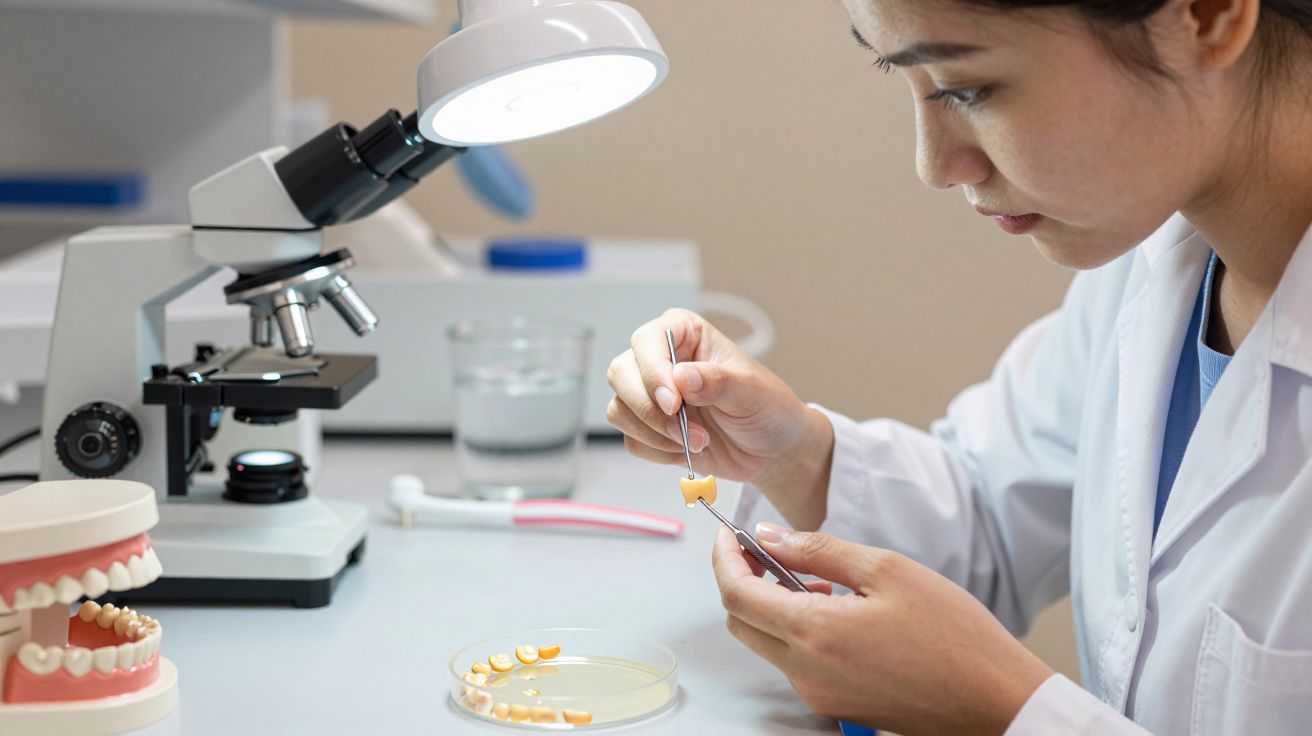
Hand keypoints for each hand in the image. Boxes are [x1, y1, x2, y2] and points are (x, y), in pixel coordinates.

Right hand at [606, 310, 832, 524]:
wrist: (773, 450)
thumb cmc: (768, 408)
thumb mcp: (751, 392)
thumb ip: (717, 382)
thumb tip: (681, 377)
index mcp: (685, 334)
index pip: (646, 341)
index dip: (653, 372)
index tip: (673, 403)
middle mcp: (661, 360)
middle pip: (620, 374)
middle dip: (650, 410)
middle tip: (686, 431)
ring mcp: (651, 395)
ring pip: (620, 409)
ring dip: (656, 434)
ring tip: (699, 441)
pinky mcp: (648, 428)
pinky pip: (632, 440)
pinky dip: (658, 451)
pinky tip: (688, 450)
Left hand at [711, 526, 1052, 735]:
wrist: (995, 700)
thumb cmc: (954, 634)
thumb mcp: (888, 569)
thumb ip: (819, 549)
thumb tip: (768, 536)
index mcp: (815, 632)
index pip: (736, 594)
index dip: (725, 559)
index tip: (729, 535)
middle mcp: (806, 671)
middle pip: (742, 621)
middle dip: (743, 580)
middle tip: (768, 550)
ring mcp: (818, 694)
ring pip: (767, 642)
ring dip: (775, 605)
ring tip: (821, 577)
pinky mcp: (835, 706)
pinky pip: (795, 663)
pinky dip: (799, 630)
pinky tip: (837, 610)